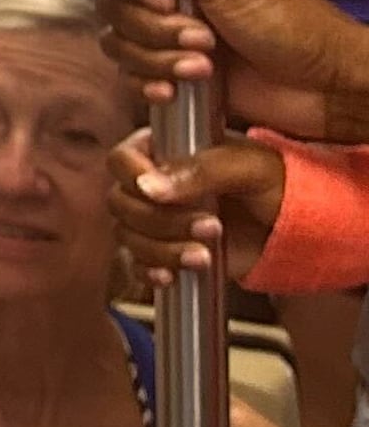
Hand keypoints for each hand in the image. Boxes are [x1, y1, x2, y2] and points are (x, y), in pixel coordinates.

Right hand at [72, 0, 368, 138]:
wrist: (328, 87)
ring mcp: (176, 41)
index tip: (169, 1)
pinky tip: (181, 90)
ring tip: (205, 66)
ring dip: (158, 60)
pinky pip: (134, 81)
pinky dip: (152, 86)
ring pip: (121, 48)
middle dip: (153, 31)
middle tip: (202, 37)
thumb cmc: (295, 26)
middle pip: (115, 10)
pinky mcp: (179, 80)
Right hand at [111, 130, 286, 282]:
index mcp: (167, 150)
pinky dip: (149, 271)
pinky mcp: (166, 252)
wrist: (305, 230)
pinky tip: (172, 276)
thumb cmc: (282, 185)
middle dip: (160, 221)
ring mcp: (159, 220)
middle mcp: (155, 184)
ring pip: (127, 235)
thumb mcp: (250, 167)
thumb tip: (148, 187)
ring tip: (205, 255)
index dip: (132, 176)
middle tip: (212, 227)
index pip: (123, 159)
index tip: (155, 193)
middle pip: (121, 202)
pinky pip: (137, 264)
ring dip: (162, 249)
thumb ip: (201, 170)